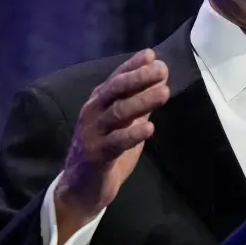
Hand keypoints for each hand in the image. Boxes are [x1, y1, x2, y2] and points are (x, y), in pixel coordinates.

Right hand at [54, 49, 168, 240]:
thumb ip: (138, 106)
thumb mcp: (123, 125)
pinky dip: (132, 134)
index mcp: (99, 104)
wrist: (81, 188)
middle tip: (161, 70)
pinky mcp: (96, 155)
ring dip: (142, 101)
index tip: (152, 55)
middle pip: (115, 90)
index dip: (132, 66)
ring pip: (117, 113)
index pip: (116, 79)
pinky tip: (149, 127)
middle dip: (139, 78)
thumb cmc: (105, 151)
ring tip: (164, 92)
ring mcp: (92, 134)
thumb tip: (160, 83)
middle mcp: (92, 114)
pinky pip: (115, 142)